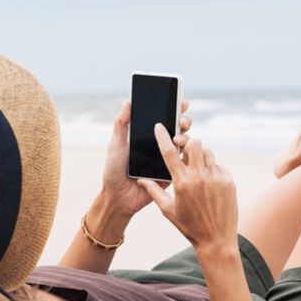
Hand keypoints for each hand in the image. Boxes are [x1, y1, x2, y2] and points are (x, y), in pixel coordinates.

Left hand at [102, 99, 191, 217]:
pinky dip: (187, 156)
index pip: (162, 119)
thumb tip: (128, 101)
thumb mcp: (115, 146)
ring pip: (183, 145)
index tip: (181, 102)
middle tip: (183, 120)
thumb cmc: (113, 172)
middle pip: (177, 129)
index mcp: (146, 137)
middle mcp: (158, 146)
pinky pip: (183, 164)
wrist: (118, 198)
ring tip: (178, 139)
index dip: (173, 109)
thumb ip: (121, 124)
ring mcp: (166, 160)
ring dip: (185, 138)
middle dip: (183, 122)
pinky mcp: (171, 174)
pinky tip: (185, 152)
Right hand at [138, 123, 237, 252]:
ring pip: (208, 152)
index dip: (163, 136)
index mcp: (181, 183)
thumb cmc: (189, 226)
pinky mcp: (228, 181)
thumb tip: (141, 180)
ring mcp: (216, 178)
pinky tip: (210, 183)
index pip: (169, 152)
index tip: (160, 126)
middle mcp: (199, 177)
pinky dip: (213, 169)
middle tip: (185, 153)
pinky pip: (219, 165)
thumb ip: (154, 192)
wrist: (216, 240)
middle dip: (188, 144)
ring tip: (198, 170)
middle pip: (193, 143)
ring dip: (201, 156)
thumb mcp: (168, 210)